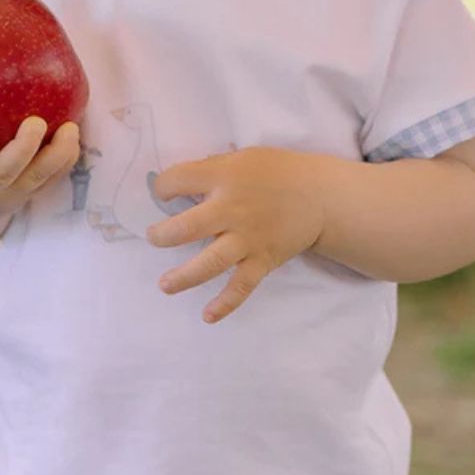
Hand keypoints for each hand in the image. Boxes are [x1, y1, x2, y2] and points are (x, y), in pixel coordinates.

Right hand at [0, 79, 81, 221]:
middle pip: (2, 172)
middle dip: (22, 149)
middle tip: (36, 121)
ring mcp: (6, 194)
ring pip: (35, 180)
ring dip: (56, 156)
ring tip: (71, 129)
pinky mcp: (28, 196)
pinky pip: (52, 181)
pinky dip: (66, 161)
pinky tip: (74, 136)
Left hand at [146, 146, 328, 323]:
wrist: (321, 196)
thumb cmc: (277, 172)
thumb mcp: (242, 158)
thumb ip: (211, 169)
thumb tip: (180, 186)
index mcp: (224, 176)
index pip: (177, 180)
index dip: (162, 187)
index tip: (163, 195)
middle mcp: (232, 208)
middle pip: (187, 227)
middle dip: (162, 236)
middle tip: (154, 238)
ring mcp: (248, 238)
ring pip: (210, 262)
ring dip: (183, 276)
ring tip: (165, 285)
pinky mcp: (263, 260)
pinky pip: (242, 286)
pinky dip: (225, 303)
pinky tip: (207, 316)